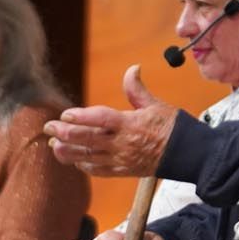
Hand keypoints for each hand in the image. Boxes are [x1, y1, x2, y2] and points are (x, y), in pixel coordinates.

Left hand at [45, 67, 178, 177]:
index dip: (81, 117)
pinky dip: (85, 165)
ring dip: (69, 152)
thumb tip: (132, 68)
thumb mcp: (156, 105)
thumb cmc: (174, 128)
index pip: (100, 119)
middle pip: (88, 139)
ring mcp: (122, 159)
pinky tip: (74, 161)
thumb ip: (137, 89)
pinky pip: (100, 170)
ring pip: (89, 157)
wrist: (189, 155)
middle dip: (65, 133)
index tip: (65, 114)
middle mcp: (123, 144)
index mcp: (130, 124)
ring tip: (54, 146)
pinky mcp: (125, 171)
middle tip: (49, 127)